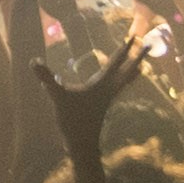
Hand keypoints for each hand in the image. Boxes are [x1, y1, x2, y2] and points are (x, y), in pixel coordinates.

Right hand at [40, 36, 146, 153]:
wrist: (82, 146)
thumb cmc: (73, 121)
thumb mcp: (58, 97)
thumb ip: (48, 79)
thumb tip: (34, 61)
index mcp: (102, 84)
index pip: (116, 62)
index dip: (125, 49)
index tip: (136, 36)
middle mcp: (109, 90)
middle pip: (127, 70)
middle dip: (137, 57)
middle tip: (149, 45)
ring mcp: (108, 98)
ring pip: (124, 80)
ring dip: (132, 70)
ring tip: (142, 64)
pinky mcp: (103, 105)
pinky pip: (117, 88)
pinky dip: (122, 81)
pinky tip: (116, 83)